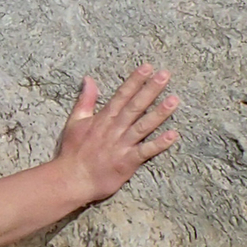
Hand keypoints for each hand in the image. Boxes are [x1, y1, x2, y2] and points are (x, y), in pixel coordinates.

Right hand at [51, 65, 178, 203]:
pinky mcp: (127, 162)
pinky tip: (173, 135)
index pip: (121, 95)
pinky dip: (159, 144)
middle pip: (135, 106)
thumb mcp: (75, 122)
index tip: (148, 68)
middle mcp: (114, 129)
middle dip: (150, 90)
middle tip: (165, 75)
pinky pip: (146, 151)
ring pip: (143, 125)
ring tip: (174, 100)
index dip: (135, 81)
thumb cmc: (72, 152)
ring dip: (159, 113)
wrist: (71, 179)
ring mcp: (121, 145)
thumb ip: (85, 100)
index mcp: (103, 119)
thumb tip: (88, 79)